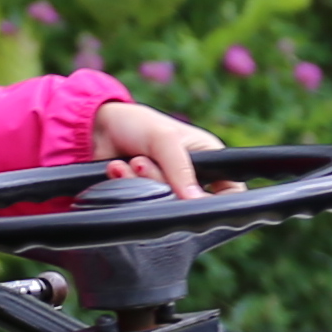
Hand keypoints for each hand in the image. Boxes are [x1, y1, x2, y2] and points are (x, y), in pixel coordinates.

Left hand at [92, 99, 220, 194]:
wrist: (101, 127)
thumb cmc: (141, 124)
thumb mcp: (165, 140)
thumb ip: (180, 170)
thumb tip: (193, 200)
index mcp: (210, 160)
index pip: (231, 191)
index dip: (217, 202)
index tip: (193, 201)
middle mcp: (193, 179)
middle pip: (189, 203)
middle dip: (161, 184)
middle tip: (143, 164)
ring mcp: (168, 190)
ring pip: (162, 207)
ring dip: (140, 184)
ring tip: (131, 162)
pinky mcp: (146, 198)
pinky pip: (140, 206)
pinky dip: (125, 187)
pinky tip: (118, 168)